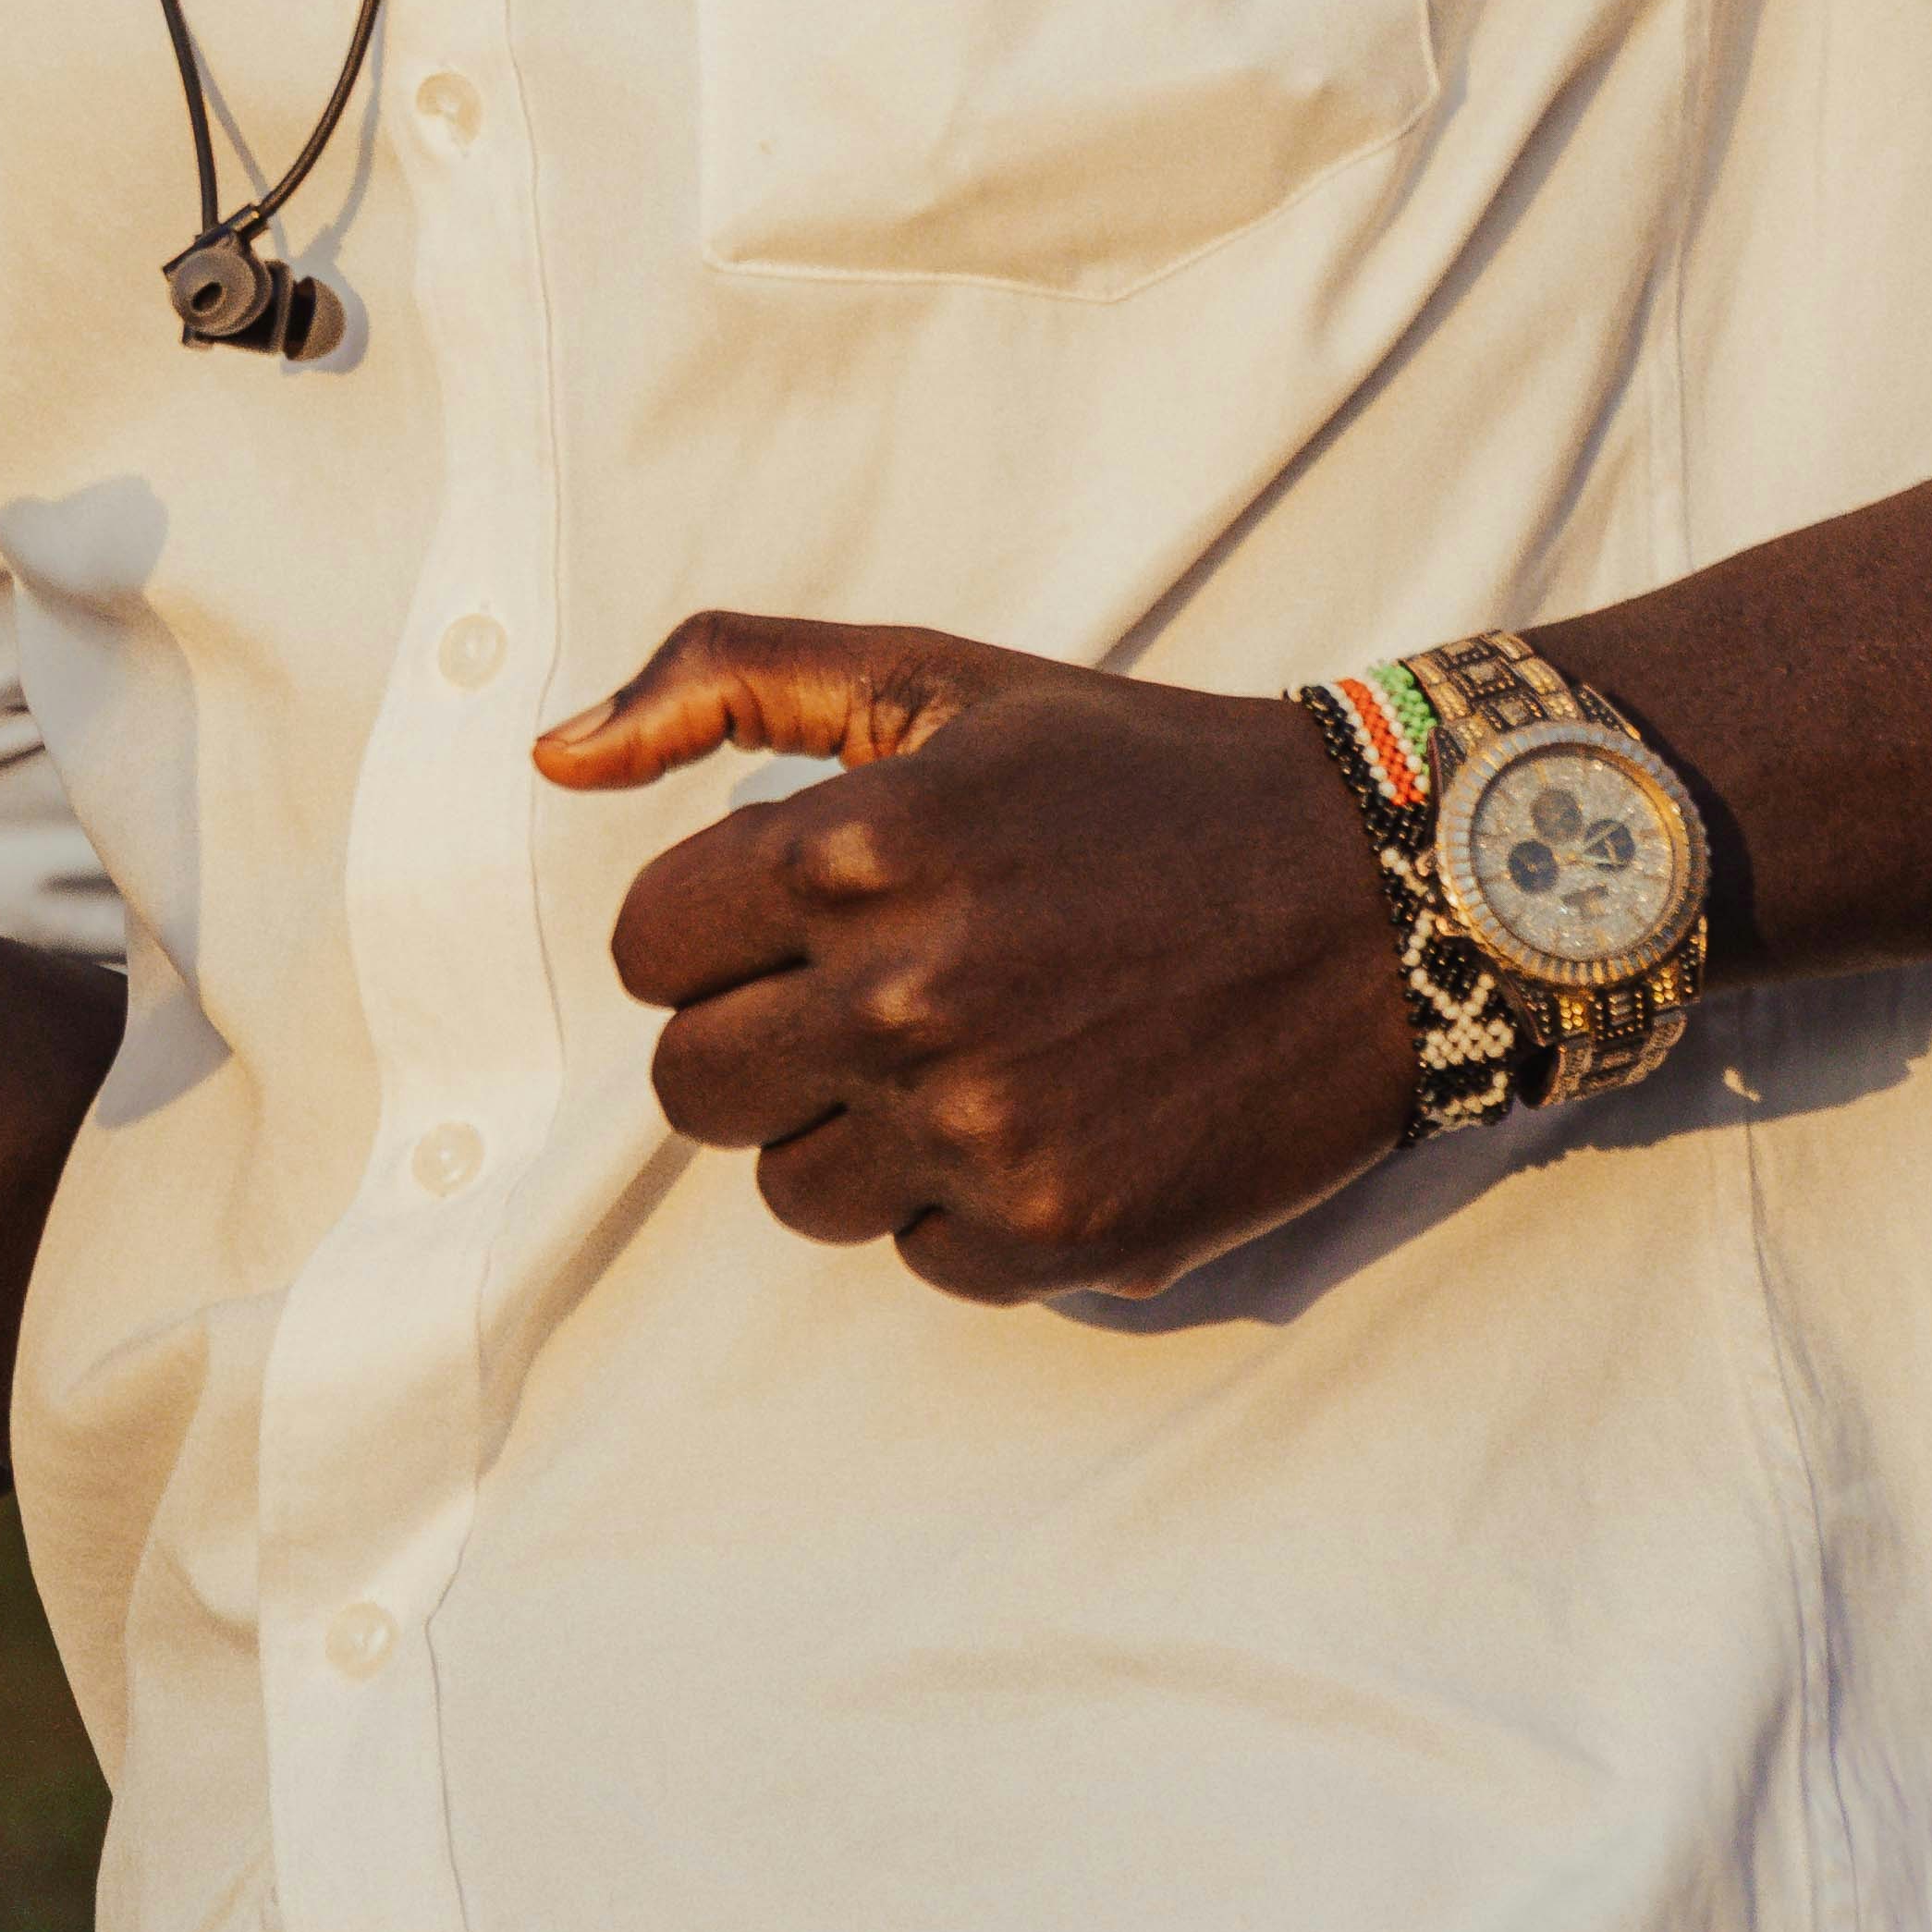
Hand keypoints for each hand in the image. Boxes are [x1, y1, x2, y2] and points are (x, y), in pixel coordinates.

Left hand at [537, 613, 1418, 1302]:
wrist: (1380, 892)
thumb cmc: (1140, 771)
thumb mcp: (935, 677)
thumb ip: (725, 682)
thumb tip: (550, 756)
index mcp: (857, 845)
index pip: (646, 948)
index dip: (708, 927)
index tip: (791, 910)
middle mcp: (904, 997)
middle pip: (691, 1085)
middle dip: (754, 1034)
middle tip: (865, 988)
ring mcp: (979, 1127)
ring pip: (788, 1187)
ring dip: (846, 1127)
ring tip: (963, 1045)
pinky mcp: (1054, 1233)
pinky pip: (913, 1254)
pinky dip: (956, 1197)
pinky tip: (1045, 1106)